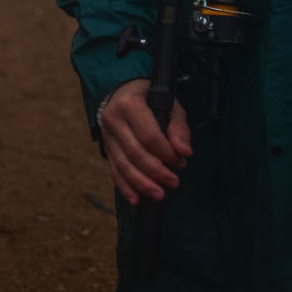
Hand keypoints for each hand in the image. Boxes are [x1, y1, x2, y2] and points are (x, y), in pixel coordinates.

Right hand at [99, 77, 191, 206]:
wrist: (123, 91)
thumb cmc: (151, 97)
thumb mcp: (170, 103)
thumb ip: (178, 127)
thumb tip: (184, 152)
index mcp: (130, 104)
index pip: (149, 135)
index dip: (166, 152)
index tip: (181, 161)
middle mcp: (114, 120)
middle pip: (135, 153)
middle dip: (156, 172)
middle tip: (174, 182)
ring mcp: (107, 136)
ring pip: (123, 165)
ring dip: (142, 184)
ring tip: (159, 194)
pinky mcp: (106, 148)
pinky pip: (114, 170)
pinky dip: (125, 187)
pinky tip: (136, 199)